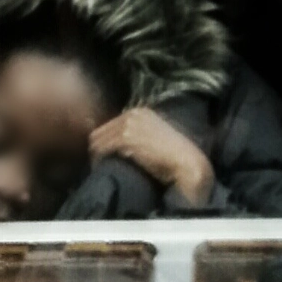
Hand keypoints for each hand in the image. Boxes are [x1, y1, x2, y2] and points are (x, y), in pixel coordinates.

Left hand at [89, 108, 214, 207]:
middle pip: (98, 132)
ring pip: (97, 141)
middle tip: (98, 165)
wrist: (185, 161)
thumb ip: (136, 134)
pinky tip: (102, 169)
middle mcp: (133, 114)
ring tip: (100, 169)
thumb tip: (116, 145)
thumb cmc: (171, 155)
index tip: (102, 156)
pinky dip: (99, 161)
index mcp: (140, 111)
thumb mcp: (153, 136)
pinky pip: (101, 149)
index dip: (102, 143)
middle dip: (96, 149)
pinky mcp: (126, 137)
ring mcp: (129, 124)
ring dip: (96, 157)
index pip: (107, 125)